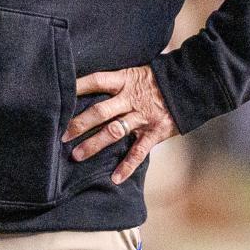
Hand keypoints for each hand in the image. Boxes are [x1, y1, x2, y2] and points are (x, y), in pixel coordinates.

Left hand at [61, 65, 179, 184]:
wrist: (190, 83)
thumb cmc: (159, 77)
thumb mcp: (137, 71)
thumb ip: (118, 80)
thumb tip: (93, 84)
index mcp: (125, 80)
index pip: (96, 80)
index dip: (77, 87)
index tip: (59, 94)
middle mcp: (131, 98)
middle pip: (100, 111)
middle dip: (79, 124)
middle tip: (62, 136)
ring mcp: (143, 116)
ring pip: (114, 131)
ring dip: (94, 144)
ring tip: (77, 155)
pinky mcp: (155, 132)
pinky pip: (138, 151)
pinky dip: (127, 166)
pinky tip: (115, 178)